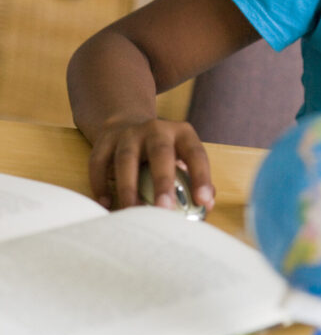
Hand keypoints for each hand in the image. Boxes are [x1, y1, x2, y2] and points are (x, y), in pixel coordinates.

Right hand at [87, 118, 214, 212]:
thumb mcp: (181, 154)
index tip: (203, 202)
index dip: (201, 177)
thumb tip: (206, 205)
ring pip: (126, 159)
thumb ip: (192, 177)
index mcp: (182, 133)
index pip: (195, 154)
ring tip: (132, 213)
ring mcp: (128, 134)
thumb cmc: (161, 150)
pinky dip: (101, 184)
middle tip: (164, 210)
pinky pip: (99, 163)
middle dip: (163, 182)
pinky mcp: (104, 141)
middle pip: (160, 153)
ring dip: (129, 188)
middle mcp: (156, 129)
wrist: (127, 122)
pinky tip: (106, 204)